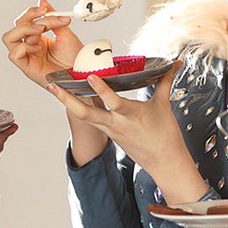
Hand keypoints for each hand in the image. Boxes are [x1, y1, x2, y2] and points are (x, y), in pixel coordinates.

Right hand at [2, 0, 82, 87]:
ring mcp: (27, 58)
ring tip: (41, 30)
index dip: (33, 12)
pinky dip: (25, 46)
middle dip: (29, 17)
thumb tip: (41, 0)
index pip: (26, 20)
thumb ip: (52, 17)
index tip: (45, 8)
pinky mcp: (27, 69)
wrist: (82, 74)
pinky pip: (14, 54)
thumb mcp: (65, 32)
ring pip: (9, 38)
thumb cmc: (75, 58)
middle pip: (16, 26)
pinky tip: (39, 48)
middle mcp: (30, 47)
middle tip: (44, 15)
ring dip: (24, 29)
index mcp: (38, 38)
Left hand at [45, 61, 206, 203]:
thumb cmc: (165, 135)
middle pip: (85, 113)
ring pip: (84, 117)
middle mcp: (115, 124)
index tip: (91, 76)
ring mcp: (109, 130)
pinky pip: (90, 120)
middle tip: (52, 85)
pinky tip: (72, 98)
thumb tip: (174, 64)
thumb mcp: (163, 106)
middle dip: (66, 99)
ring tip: (55, 88)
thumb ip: (164, 82)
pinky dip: (80, 108)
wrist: (164, 163)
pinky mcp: (108, 134)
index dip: (102, 89)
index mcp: (129, 115)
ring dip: (68, 103)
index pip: (113, 101)